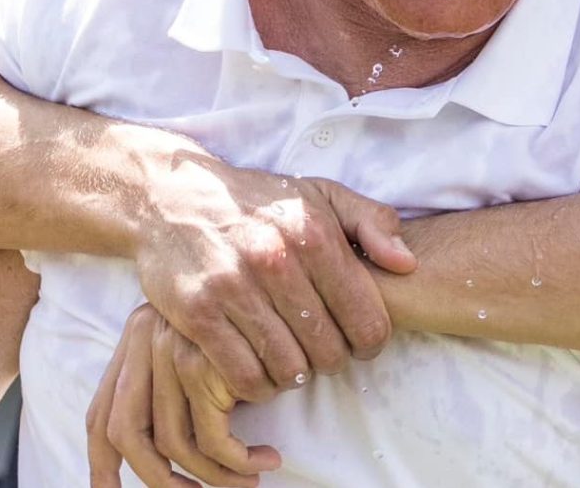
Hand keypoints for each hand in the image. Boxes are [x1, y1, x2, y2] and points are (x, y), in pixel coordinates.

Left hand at [88, 304, 278, 487]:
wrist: (291, 267)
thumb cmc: (260, 307)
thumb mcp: (208, 342)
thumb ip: (180, 378)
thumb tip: (168, 450)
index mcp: (137, 336)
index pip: (101, 412)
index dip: (100, 462)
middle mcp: (146, 340)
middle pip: (123, 433)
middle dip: (152, 480)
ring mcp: (173, 351)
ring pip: (174, 445)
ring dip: (215, 478)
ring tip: (249, 481)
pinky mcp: (205, 365)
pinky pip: (214, 440)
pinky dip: (239, 462)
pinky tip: (267, 460)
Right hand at [133, 158, 414, 403]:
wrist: (172, 197)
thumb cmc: (257, 202)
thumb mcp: (320, 194)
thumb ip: (372, 222)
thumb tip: (407, 264)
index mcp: (313, 233)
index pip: (367, 321)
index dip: (369, 342)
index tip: (355, 340)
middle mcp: (276, 259)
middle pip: (329, 352)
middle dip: (330, 359)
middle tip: (318, 349)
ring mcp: (233, 288)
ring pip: (288, 369)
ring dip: (294, 375)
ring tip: (289, 357)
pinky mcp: (197, 313)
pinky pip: (244, 376)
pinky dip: (257, 385)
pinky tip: (258, 366)